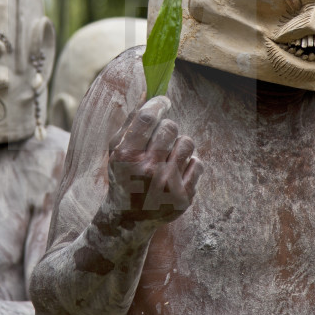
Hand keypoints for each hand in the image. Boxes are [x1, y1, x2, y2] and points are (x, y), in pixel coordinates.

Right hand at [106, 95, 202, 225]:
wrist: (129, 218)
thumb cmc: (123, 176)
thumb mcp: (116, 150)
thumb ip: (131, 122)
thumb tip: (152, 95)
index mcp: (125, 156)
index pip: (147, 117)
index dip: (158, 104)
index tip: (163, 102)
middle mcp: (146, 170)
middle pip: (170, 127)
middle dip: (167, 128)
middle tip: (161, 137)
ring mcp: (167, 186)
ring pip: (187, 143)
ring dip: (179, 145)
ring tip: (168, 156)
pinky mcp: (183, 198)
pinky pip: (198, 163)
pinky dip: (188, 164)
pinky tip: (176, 173)